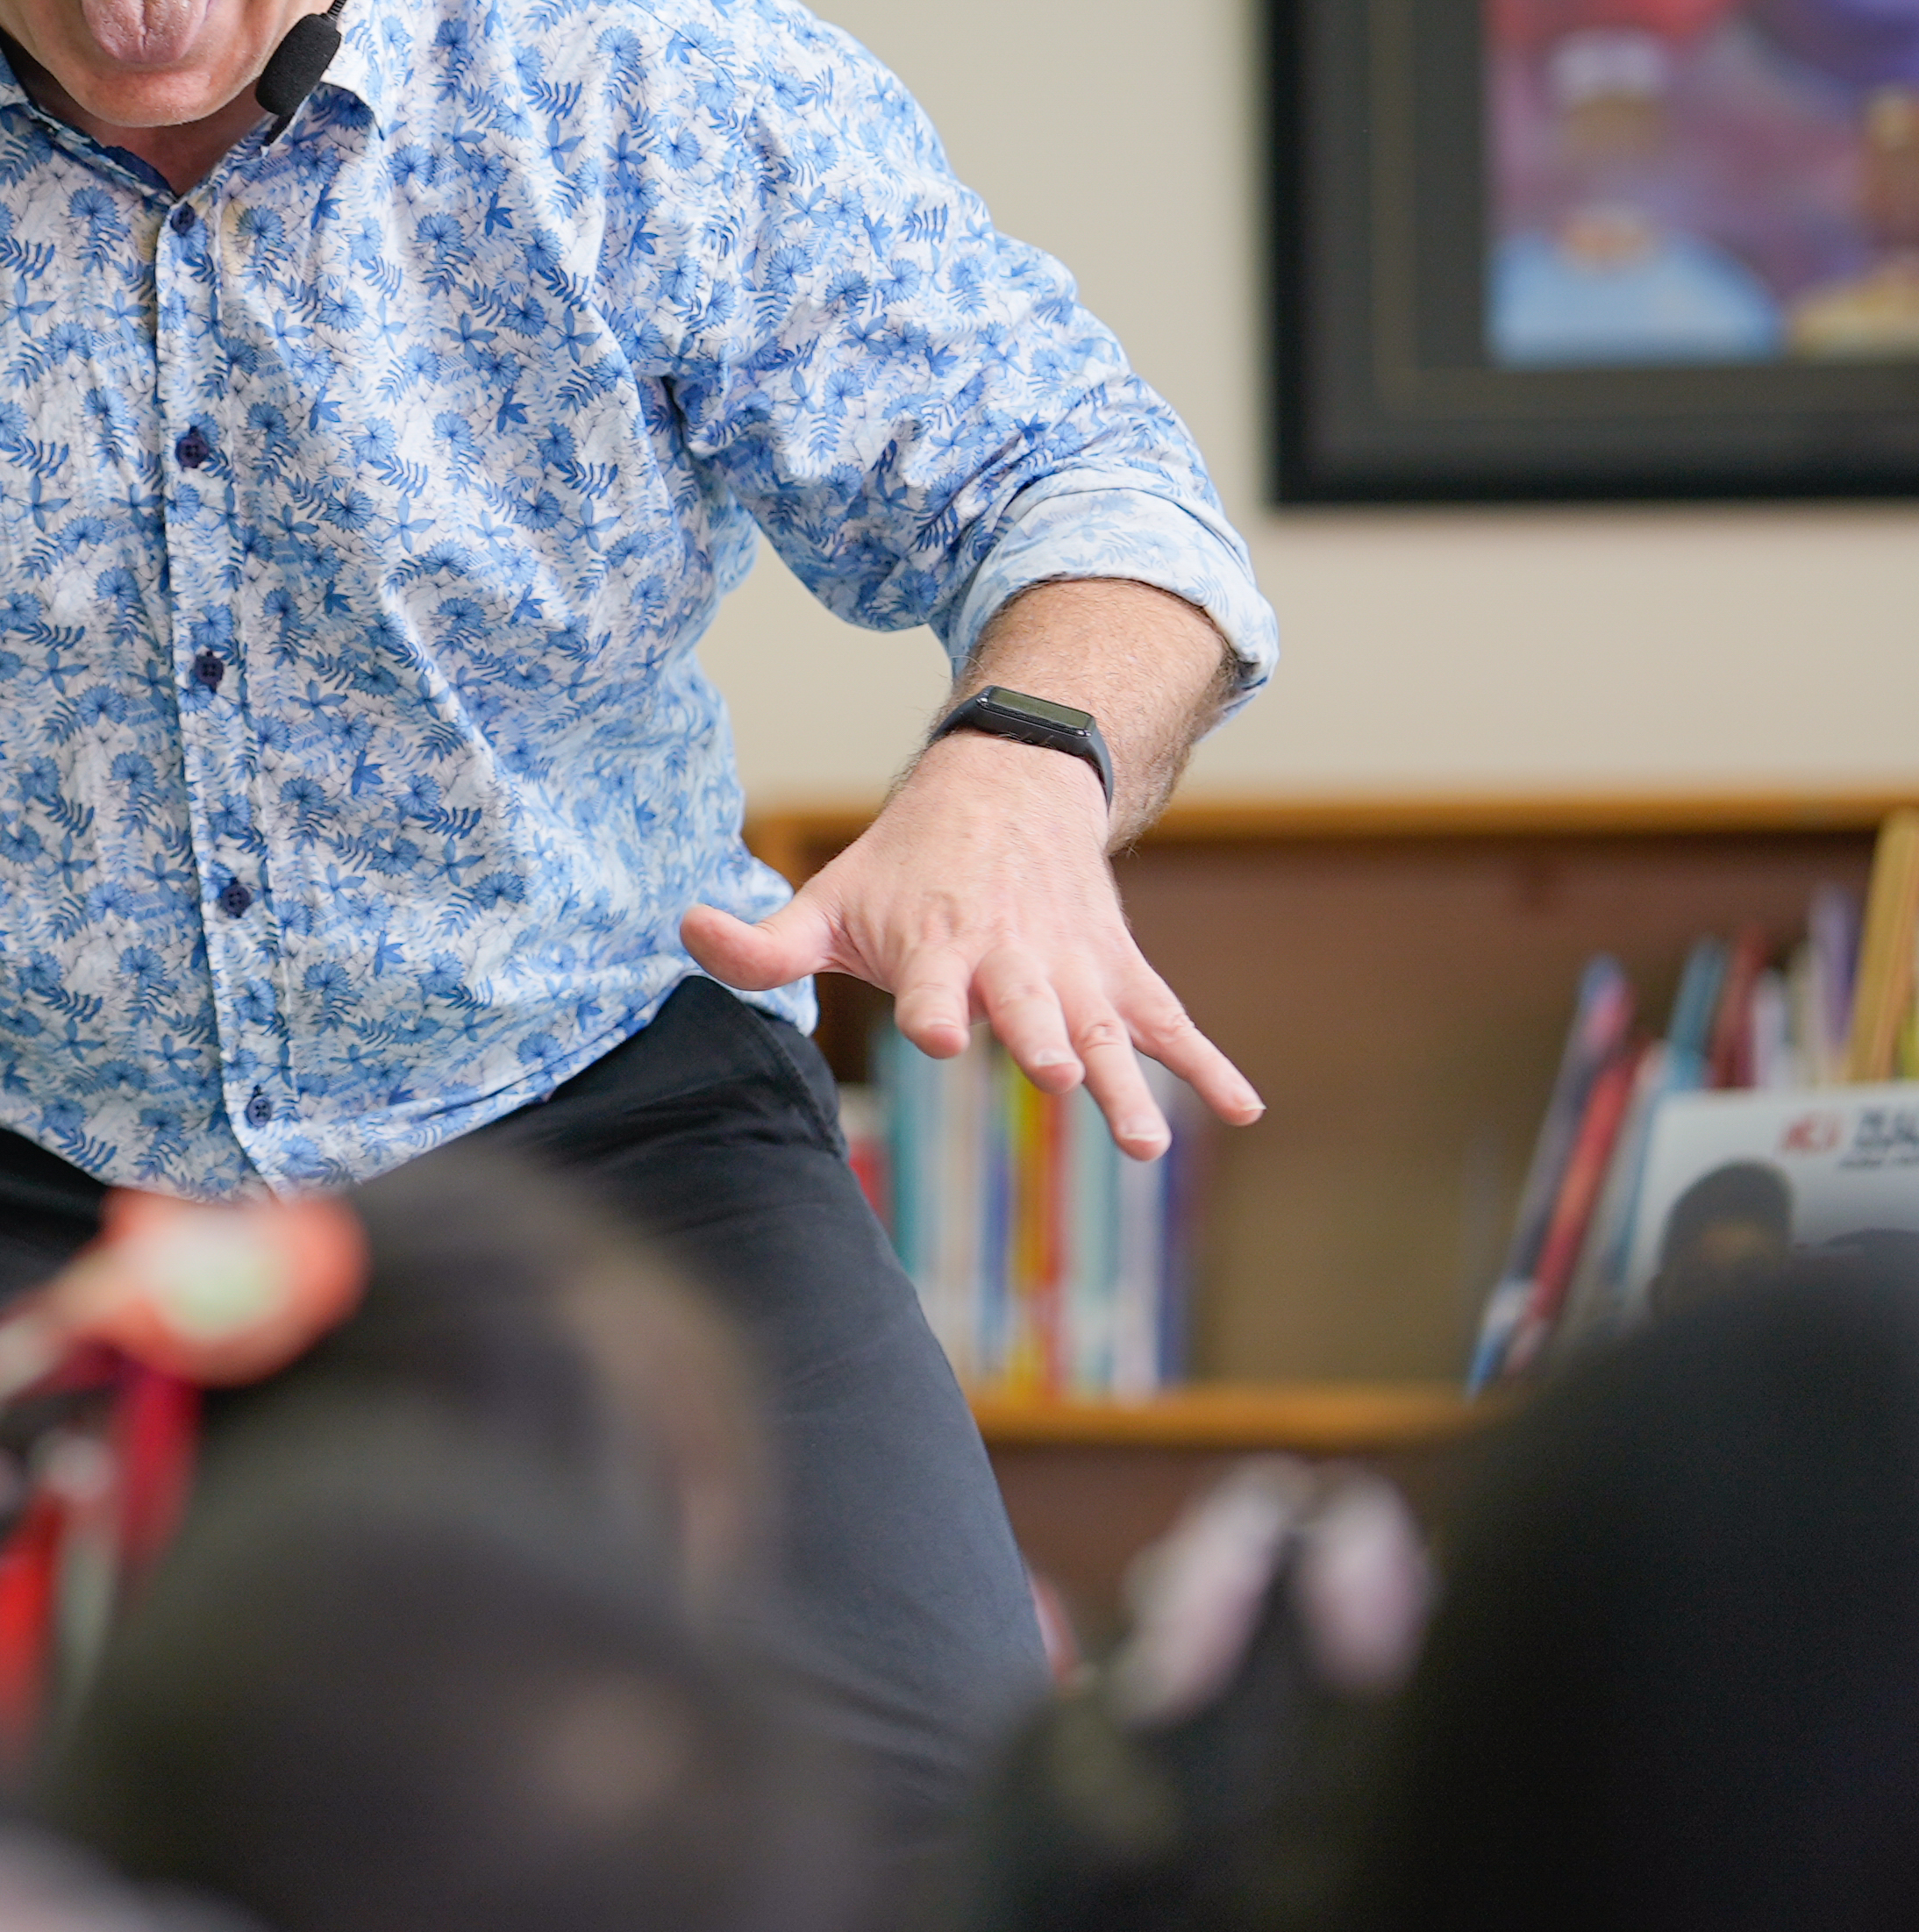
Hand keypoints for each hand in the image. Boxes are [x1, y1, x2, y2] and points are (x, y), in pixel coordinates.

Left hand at [680, 731, 1258, 1161]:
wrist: (1007, 790)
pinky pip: (1170, 1023)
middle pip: (1029, 1006)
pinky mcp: (1117, 974)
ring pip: (1105, 1031)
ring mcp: (1073, 969)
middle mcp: (1011, 958)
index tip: (941, 1035)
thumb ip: (760, 941)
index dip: (936, 1006)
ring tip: (1148, 1141)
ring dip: (1130, 1081)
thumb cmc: (901, 866)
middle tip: (1053, 1074)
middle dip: (1039, 1037)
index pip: (932, 982)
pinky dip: (1210, 1064)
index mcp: (936, 942)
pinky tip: (1247, 1110)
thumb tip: (684, 929)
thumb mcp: (826, 897)